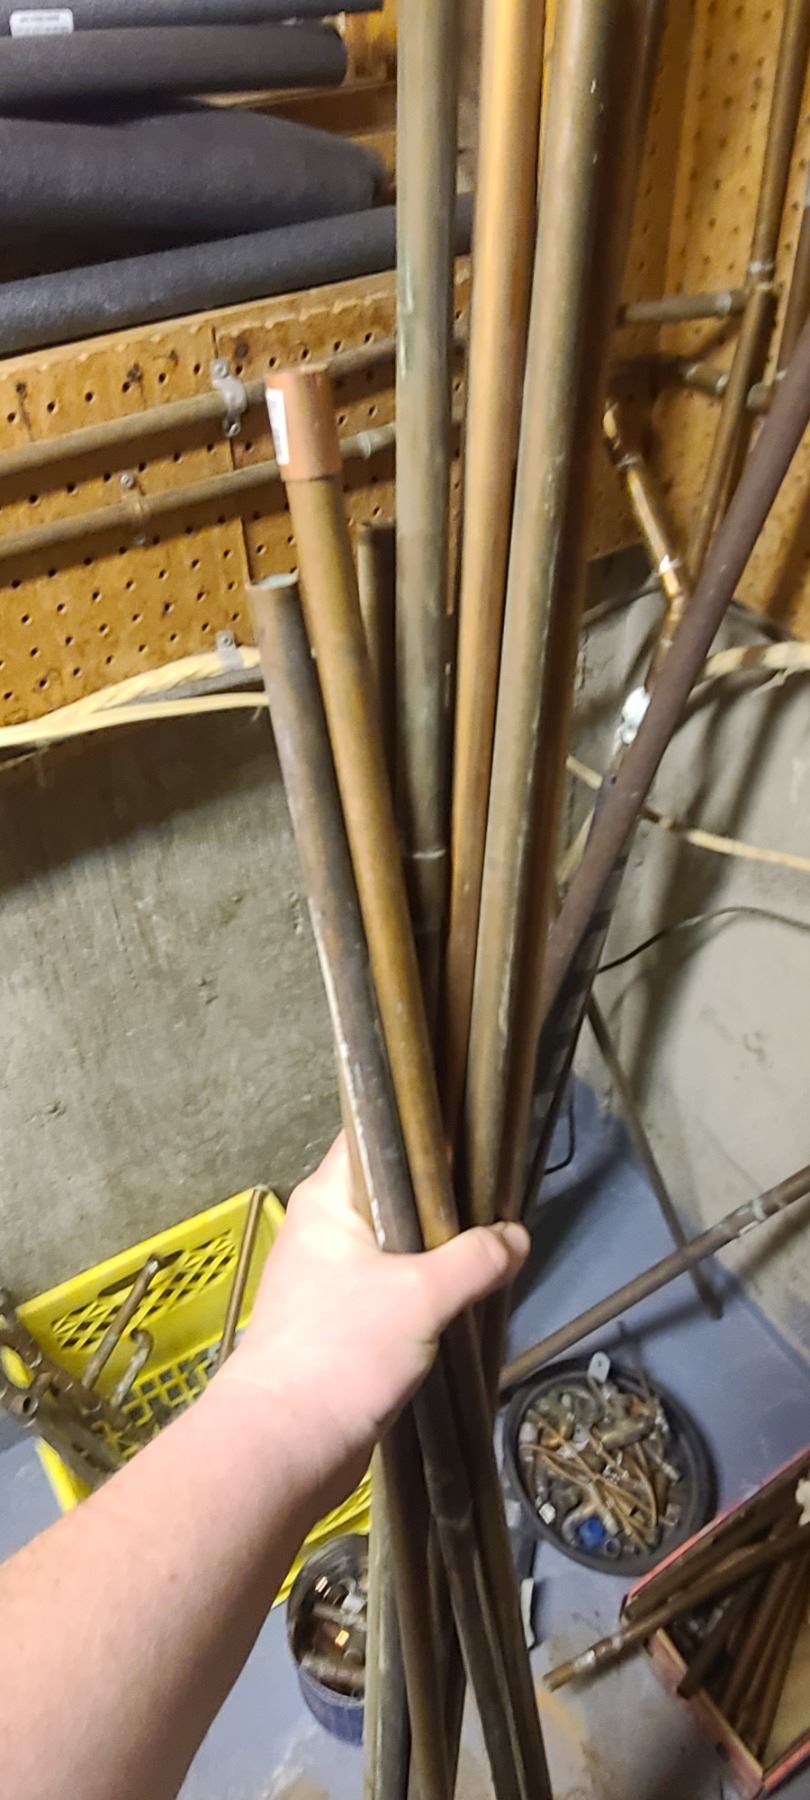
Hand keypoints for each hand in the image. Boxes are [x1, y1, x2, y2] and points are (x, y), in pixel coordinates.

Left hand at [218, 1135, 528, 1508]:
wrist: (285, 1446)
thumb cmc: (341, 1351)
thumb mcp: (420, 1296)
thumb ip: (475, 1260)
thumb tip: (517, 1238)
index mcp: (329, 1198)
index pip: (375, 1133)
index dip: (423, 1124)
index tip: (476, 1128)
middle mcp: (327, 1226)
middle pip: (395, 1188)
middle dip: (447, 1197)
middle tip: (500, 1199)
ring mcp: (333, 1274)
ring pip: (399, 1242)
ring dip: (441, 1250)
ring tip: (493, 1250)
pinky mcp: (344, 1319)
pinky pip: (396, 1285)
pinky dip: (428, 1289)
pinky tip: (466, 1298)